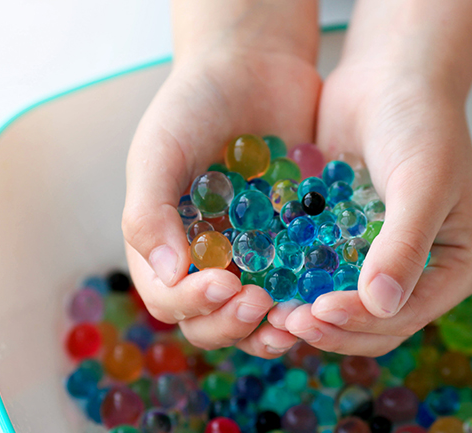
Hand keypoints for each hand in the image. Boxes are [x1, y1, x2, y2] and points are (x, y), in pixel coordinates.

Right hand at [122, 12, 319, 357]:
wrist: (253, 65)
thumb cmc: (193, 104)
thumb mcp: (159, 152)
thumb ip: (149, 214)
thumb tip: (169, 276)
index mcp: (164, 246)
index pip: (170, 299)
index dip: (194, 304)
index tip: (225, 283)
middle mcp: (206, 262)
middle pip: (211, 322)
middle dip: (232, 324)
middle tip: (260, 304)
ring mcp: (250, 258)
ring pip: (256, 317)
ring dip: (269, 328)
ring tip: (290, 318)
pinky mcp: (291, 247)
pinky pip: (297, 286)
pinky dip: (305, 299)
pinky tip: (323, 295)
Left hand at [273, 44, 471, 355]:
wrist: (390, 78)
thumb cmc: (421, 124)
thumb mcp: (423, 183)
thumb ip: (404, 245)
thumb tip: (381, 306)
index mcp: (452, 270)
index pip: (405, 316)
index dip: (361, 323)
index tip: (318, 312)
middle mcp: (417, 275)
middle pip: (372, 325)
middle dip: (331, 328)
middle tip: (284, 321)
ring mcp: (377, 263)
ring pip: (342, 309)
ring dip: (308, 316)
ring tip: (270, 312)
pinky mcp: (343, 245)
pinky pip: (318, 278)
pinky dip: (295, 286)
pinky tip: (263, 284)